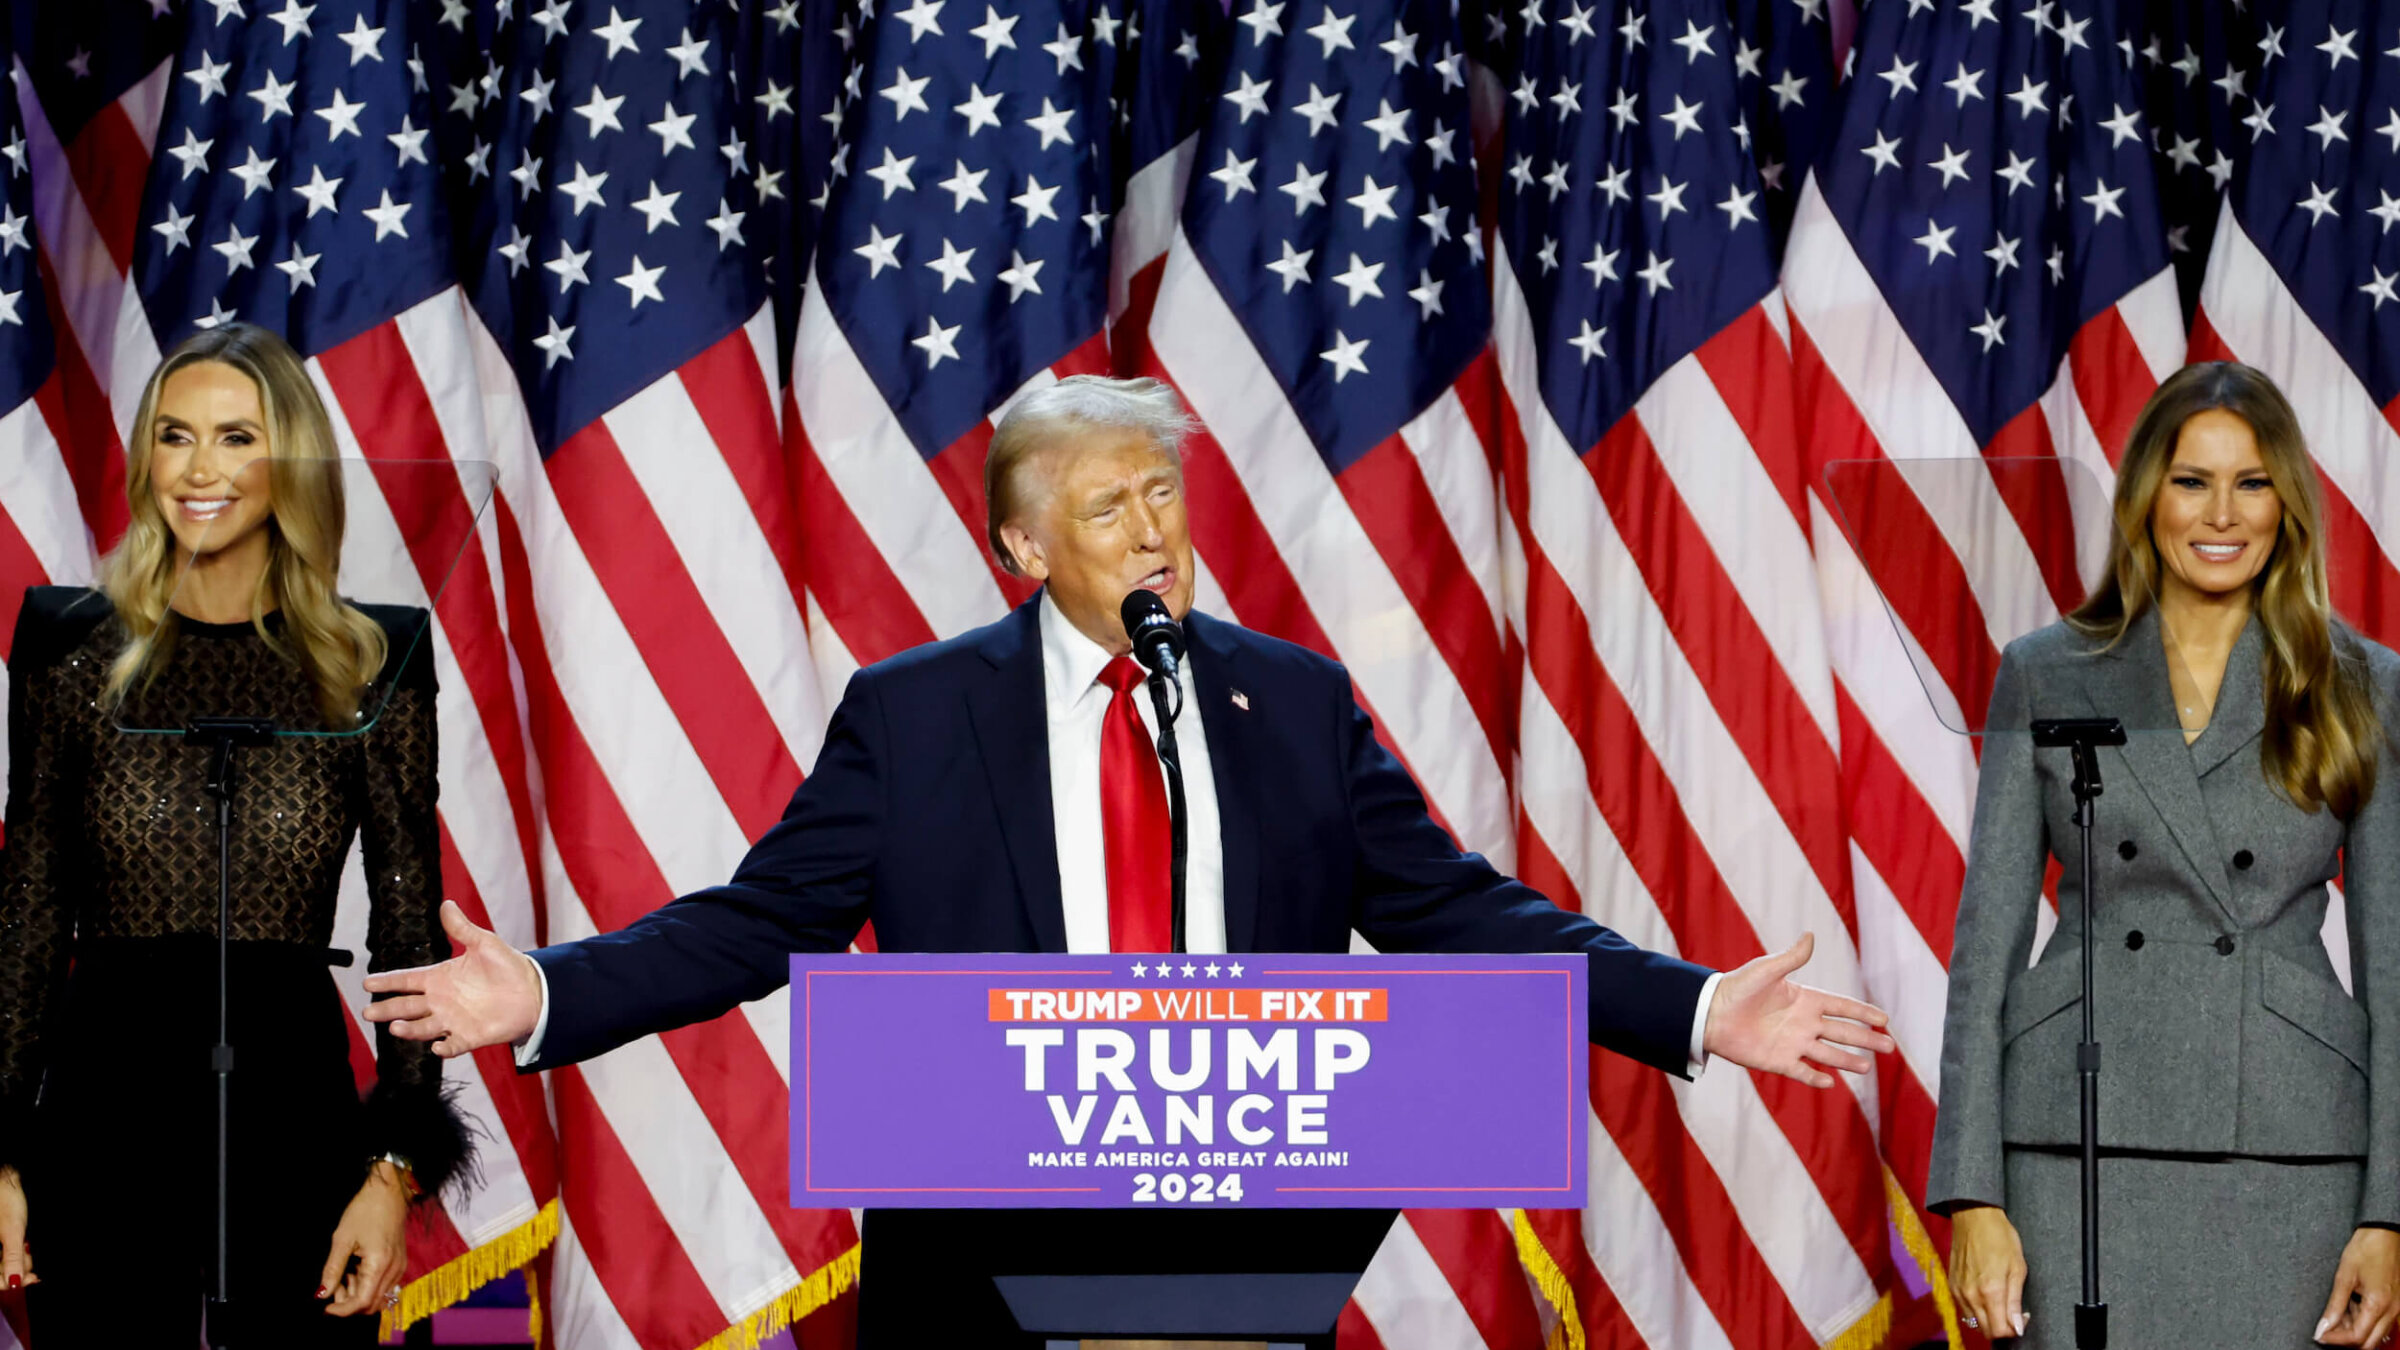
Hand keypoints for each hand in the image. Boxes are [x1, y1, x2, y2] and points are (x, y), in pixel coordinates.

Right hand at [0, 1165, 33, 1290]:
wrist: (7, 1184)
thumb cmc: (6, 1202)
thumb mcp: (12, 1232)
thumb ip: (12, 1258)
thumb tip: (13, 1282)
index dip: (8, 1283)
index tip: (28, 1280)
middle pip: (1, 1273)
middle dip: (18, 1270)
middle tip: (33, 1266)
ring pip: (6, 1265)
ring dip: (21, 1261)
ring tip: (27, 1246)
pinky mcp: (0, 1243)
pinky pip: (8, 1255)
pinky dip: (19, 1254)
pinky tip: (25, 1246)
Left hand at [317, 1163, 408, 1316]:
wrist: (389, 1192)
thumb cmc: (365, 1211)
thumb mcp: (342, 1239)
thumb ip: (332, 1269)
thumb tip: (322, 1294)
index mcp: (379, 1265)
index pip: (361, 1302)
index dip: (342, 1310)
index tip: (325, 1307)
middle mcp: (393, 1270)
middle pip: (372, 1304)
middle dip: (350, 1303)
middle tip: (334, 1286)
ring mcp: (399, 1267)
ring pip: (378, 1296)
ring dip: (358, 1294)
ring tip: (343, 1274)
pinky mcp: (400, 1262)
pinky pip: (384, 1285)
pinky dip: (367, 1286)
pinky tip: (356, 1270)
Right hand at [362, 901, 541, 1057]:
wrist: (533, 990)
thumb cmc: (507, 966)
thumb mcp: (484, 943)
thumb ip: (462, 928)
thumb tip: (447, 904)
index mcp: (439, 978)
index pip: (407, 980)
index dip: (387, 981)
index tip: (367, 983)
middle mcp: (441, 1001)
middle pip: (407, 1006)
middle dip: (387, 1009)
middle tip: (368, 1012)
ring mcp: (453, 1020)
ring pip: (423, 1027)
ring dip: (410, 1029)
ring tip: (396, 1027)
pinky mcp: (470, 1036)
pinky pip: (453, 1044)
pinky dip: (444, 1047)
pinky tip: (437, 1047)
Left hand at [1700, 933, 1895, 1086]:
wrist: (1709, 1013)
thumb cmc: (1737, 987)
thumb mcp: (1766, 970)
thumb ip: (1791, 958)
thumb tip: (1810, 935)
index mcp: (1804, 1000)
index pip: (1842, 1007)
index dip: (1863, 1012)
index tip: (1885, 1019)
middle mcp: (1803, 1023)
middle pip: (1842, 1033)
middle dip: (1866, 1039)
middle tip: (1890, 1046)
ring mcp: (1792, 1043)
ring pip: (1827, 1054)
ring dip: (1847, 1060)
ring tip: (1867, 1067)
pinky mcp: (1778, 1060)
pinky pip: (1802, 1071)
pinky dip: (1816, 1078)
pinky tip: (1832, 1082)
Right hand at [1948, 1205, 2028, 1339]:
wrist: (1973, 1216)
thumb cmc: (2000, 1237)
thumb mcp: (2018, 1268)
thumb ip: (2015, 1301)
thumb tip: (2018, 1327)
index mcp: (1990, 1292)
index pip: (2000, 1331)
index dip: (2014, 1329)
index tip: (2022, 1317)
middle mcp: (1971, 1296)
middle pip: (1986, 1331)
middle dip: (2002, 1327)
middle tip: (2013, 1311)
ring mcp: (1959, 1292)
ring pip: (1974, 1322)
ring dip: (1989, 1319)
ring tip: (2000, 1301)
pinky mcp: (1952, 1286)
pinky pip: (1965, 1309)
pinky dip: (1977, 1309)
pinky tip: (1987, 1294)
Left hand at [2317, 1227, 2399, 1344]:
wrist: (2384, 1233)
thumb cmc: (2365, 1249)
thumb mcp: (2344, 1277)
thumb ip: (2334, 1305)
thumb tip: (2323, 1327)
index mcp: (2378, 1305)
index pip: (2357, 1337)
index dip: (2335, 1339)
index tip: (2319, 1335)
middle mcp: (2392, 1311)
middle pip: (2369, 1343)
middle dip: (2346, 1340)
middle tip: (2326, 1329)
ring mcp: (2397, 1308)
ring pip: (2376, 1334)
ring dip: (2356, 1331)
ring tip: (2336, 1315)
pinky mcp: (2396, 1303)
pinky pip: (2381, 1322)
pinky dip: (2364, 1321)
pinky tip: (2350, 1308)